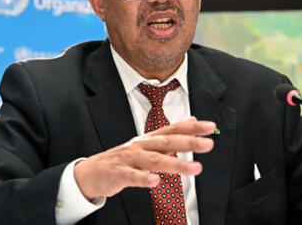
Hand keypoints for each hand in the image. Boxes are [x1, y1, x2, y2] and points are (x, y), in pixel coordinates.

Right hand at [73, 118, 215, 200]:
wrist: (91, 173)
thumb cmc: (122, 160)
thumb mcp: (147, 144)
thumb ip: (169, 134)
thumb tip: (192, 120)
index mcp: (148, 139)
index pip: (172, 130)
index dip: (191, 128)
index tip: (211, 127)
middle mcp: (140, 146)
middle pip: (166, 143)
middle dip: (189, 143)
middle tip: (209, 144)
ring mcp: (129, 159)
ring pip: (154, 160)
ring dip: (176, 164)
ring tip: (195, 168)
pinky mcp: (118, 174)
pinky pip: (132, 177)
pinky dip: (144, 178)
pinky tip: (156, 182)